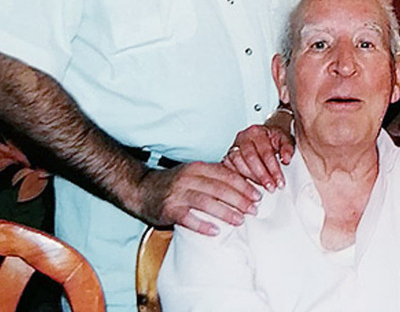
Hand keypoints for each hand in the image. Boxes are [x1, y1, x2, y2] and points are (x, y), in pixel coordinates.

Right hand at [137, 161, 260, 234]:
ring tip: (240, 220)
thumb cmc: (174, 184)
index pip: (225, 174)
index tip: (258, 194)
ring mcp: (177, 194)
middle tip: (254, 209)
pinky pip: (188, 218)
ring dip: (226, 212)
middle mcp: (188, 178)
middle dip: (240, 199)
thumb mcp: (194, 174)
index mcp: (197, 168)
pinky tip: (216, 231)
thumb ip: (214, 178)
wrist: (141, 189)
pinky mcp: (168, 210)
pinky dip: (203, 224)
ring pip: (206, 202)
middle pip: (219, 188)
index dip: (244, 185)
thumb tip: (243, 187)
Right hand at [223, 123, 294, 191]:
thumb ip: (287, 149)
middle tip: (272, 187)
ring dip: (251, 179)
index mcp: (257, 132)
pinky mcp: (228, 157)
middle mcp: (243, 137)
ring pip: (238, 164)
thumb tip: (286, 160)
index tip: (280, 181)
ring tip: (263, 188)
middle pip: (251, 158)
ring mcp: (233, 147)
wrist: (265, 135)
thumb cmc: (274, 139)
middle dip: (262, 176)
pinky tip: (250, 187)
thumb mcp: (285, 140)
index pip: (265, 152)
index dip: (273, 169)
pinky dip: (240, 180)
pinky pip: (230, 169)